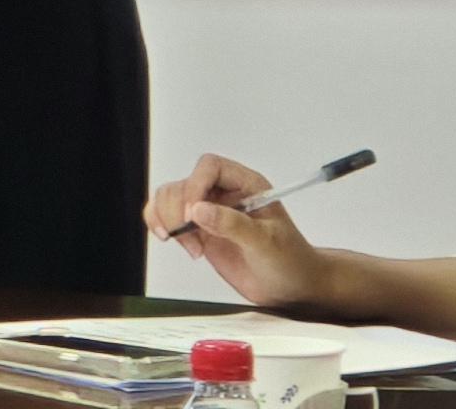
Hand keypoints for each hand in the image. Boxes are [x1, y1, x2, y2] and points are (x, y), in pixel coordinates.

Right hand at [144, 155, 324, 306]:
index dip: (196, 185)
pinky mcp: (200, 230)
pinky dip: (162, 225)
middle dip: (178, 208)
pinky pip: (169, 216)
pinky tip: (172, 240)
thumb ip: (234, 225)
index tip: (193, 212)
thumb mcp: (267, 243)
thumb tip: (199, 210)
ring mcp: (211, 212)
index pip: (210, 167)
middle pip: (184, 182)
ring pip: (171, 197)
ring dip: (168, 218)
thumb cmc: (291, 261)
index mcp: (247, 185)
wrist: (293, 288)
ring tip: (186, 243)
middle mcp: (225, 194)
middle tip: (187, 234)